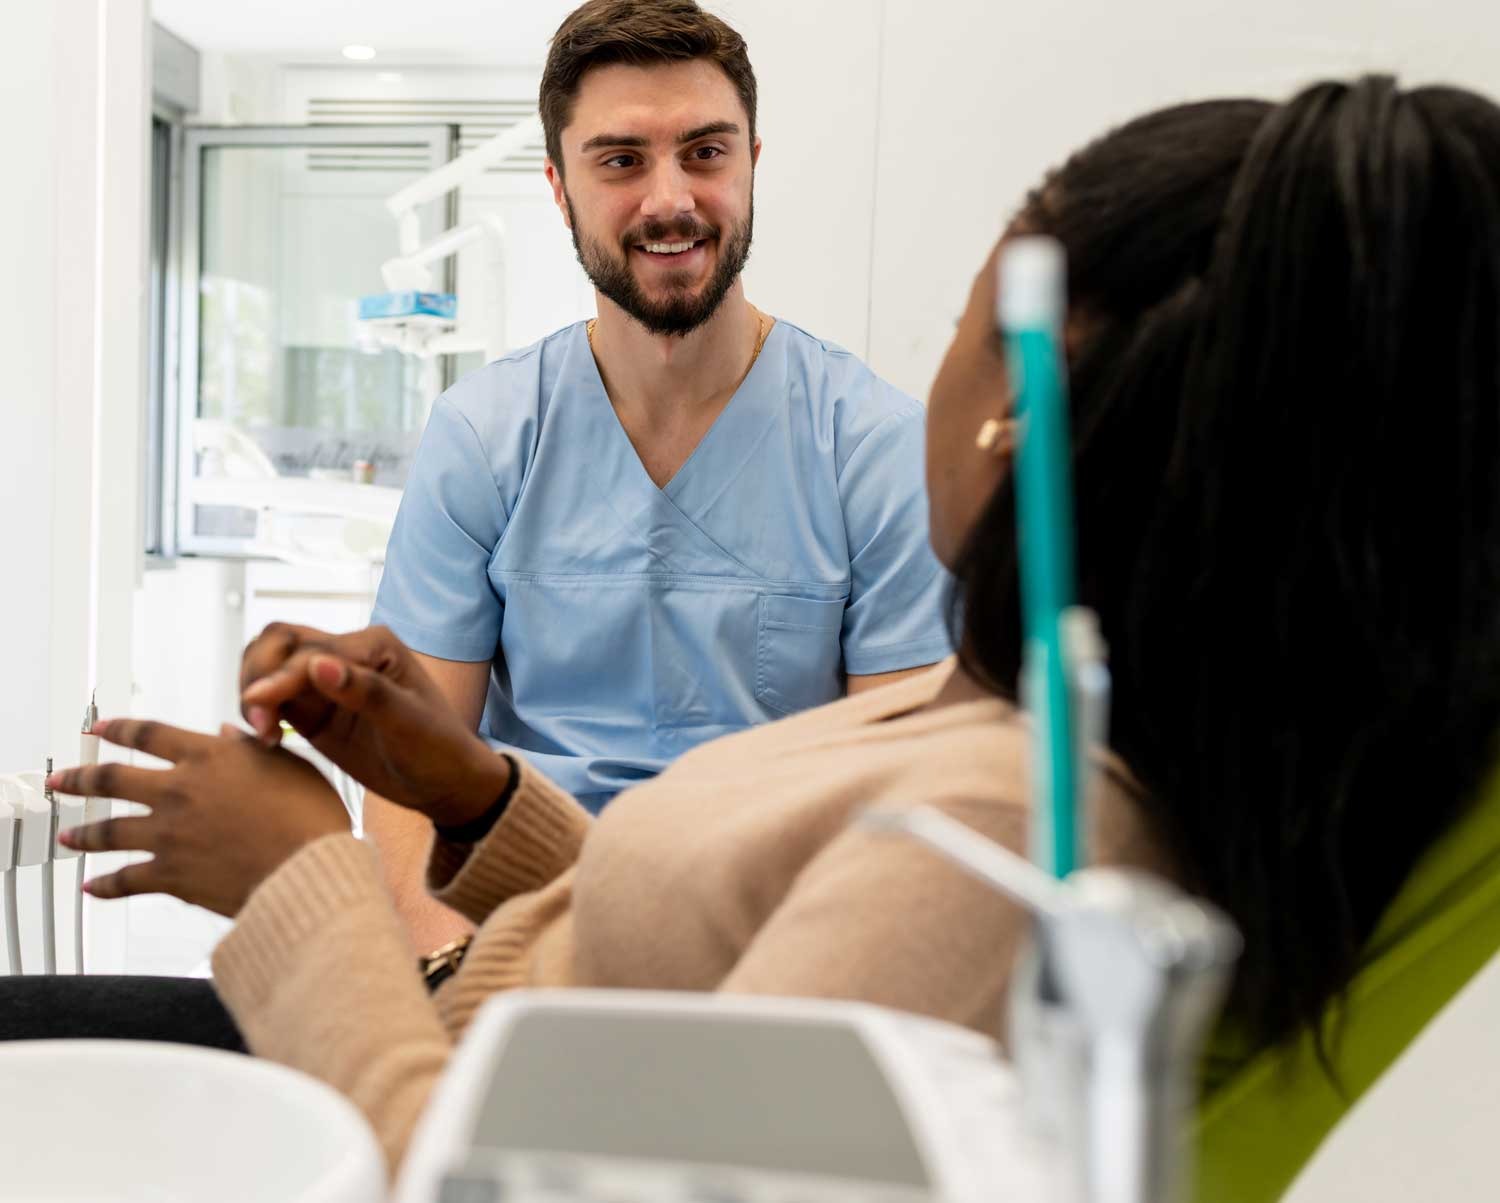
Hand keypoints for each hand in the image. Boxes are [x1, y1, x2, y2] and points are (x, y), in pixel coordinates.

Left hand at [46, 718, 352, 916]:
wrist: (307, 867)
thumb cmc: (309, 817)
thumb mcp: (289, 766)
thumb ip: (252, 750)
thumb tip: (229, 735)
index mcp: (208, 756)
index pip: (149, 734)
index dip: (119, 728)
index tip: (100, 728)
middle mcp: (179, 790)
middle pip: (111, 779)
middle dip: (79, 779)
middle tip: (61, 781)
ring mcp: (168, 833)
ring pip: (108, 830)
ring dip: (83, 833)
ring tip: (68, 837)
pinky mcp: (168, 874)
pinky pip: (124, 880)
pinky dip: (104, 885)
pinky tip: (93, 887)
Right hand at [238, 623, 509, 827]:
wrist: (445, 784)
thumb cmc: (439, 750)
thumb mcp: (408, 724)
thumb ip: (365, 693)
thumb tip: (317, 663)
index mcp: (373, 645)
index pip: (309, 650)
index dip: (280, 677)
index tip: (260, 710)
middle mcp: (347, 654)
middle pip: (279, 643)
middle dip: (258, 675)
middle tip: (259, 723)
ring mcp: (327, 682)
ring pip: (269, 667)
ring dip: (254, 694)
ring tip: (264, 734)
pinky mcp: (314, 711)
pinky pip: (273, 699)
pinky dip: (259, 712)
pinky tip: (265, 739)